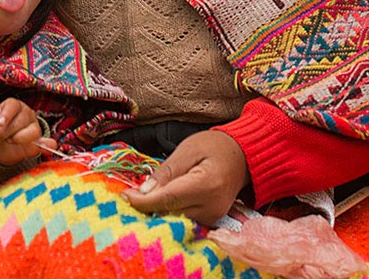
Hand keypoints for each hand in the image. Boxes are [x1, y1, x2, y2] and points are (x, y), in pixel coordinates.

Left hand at [0, 98, 52, 168]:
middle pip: (21, 120)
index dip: (6, 115)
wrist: (1, 146)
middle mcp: (26, 112)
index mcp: (12, 105)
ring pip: (32, 131)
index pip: (12, 105)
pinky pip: (45, 142)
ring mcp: (34, 125)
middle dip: (7, 132)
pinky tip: (49, 148)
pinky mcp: (39, 140)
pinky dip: (47, 145)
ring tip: (10, 141)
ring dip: (19, 139)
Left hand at [123, 130, 247, 224]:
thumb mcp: (189, 149)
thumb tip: (143, 192)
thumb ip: (166, 171)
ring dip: (156, 212)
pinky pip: (183, 221)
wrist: (244, 156)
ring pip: (174, 221)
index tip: (124, 196)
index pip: (167, 200)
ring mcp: (212, 218)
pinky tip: (157, 204)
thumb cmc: (216, 147)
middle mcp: (211, 207)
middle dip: (146, 207)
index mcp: (206, 185)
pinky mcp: (210, 222)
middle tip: (128, 196)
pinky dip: (168, 214)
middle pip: (169, 214)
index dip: (142, 201)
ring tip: (141, 199)